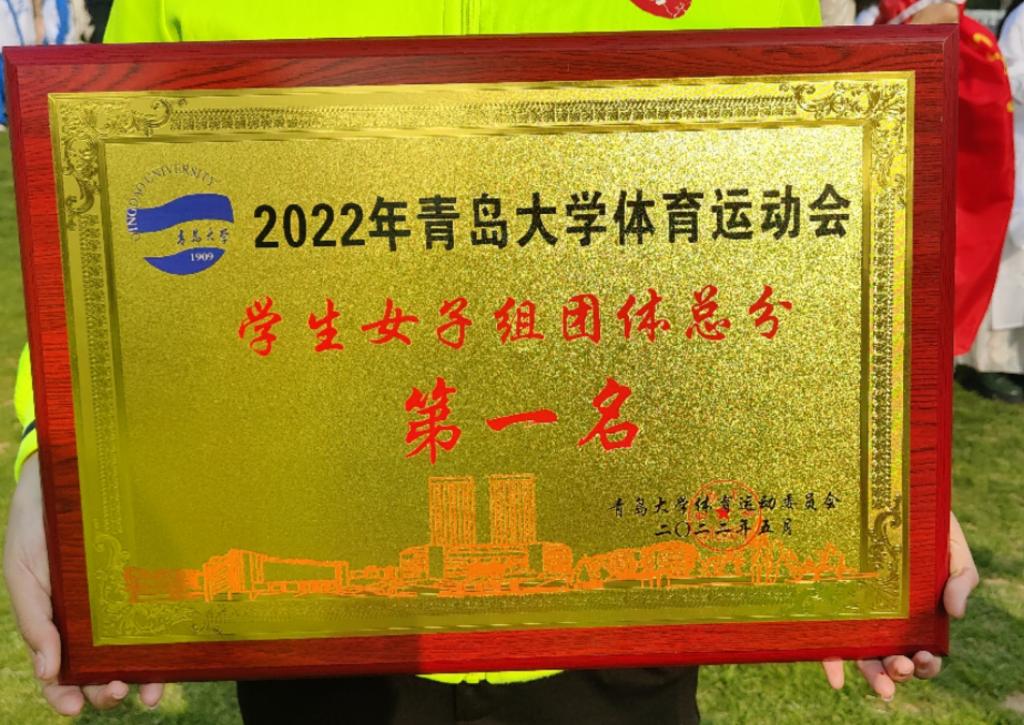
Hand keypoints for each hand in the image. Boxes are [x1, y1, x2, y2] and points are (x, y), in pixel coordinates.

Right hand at [3, 454, 164, 714]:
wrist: (65, 475)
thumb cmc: (36, 526)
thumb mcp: (22, 572)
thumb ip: (35, 620)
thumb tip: (49, 671)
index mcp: (56, 620)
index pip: (58, 670)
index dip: (66, 694)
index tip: (74, 709)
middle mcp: (90, 616)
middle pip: (98, 665)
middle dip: (106, 688)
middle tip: (116, 692)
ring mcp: (119, 598)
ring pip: (130, 647)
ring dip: (139, 675)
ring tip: (150, 691)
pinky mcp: (145, 577)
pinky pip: (157, 610)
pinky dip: (163, 637)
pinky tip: (172, 652)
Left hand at [820, 512, 978, 699]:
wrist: (883, 494)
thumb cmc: (923, 524)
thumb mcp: (951, 547)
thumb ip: (961, 578)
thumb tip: (957, 614)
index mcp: (915, 615)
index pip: (922, 651)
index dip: (926, 664)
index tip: (926, 658)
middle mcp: (884, 620)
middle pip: (891, 658)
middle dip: (898, 673)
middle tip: (900, 668)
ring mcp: (856, 614)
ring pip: (862, 656)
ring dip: (872, 676)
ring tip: (882, 685)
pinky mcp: (829, 603)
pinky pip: (826, 638)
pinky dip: (831, 662)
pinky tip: (836, 678)